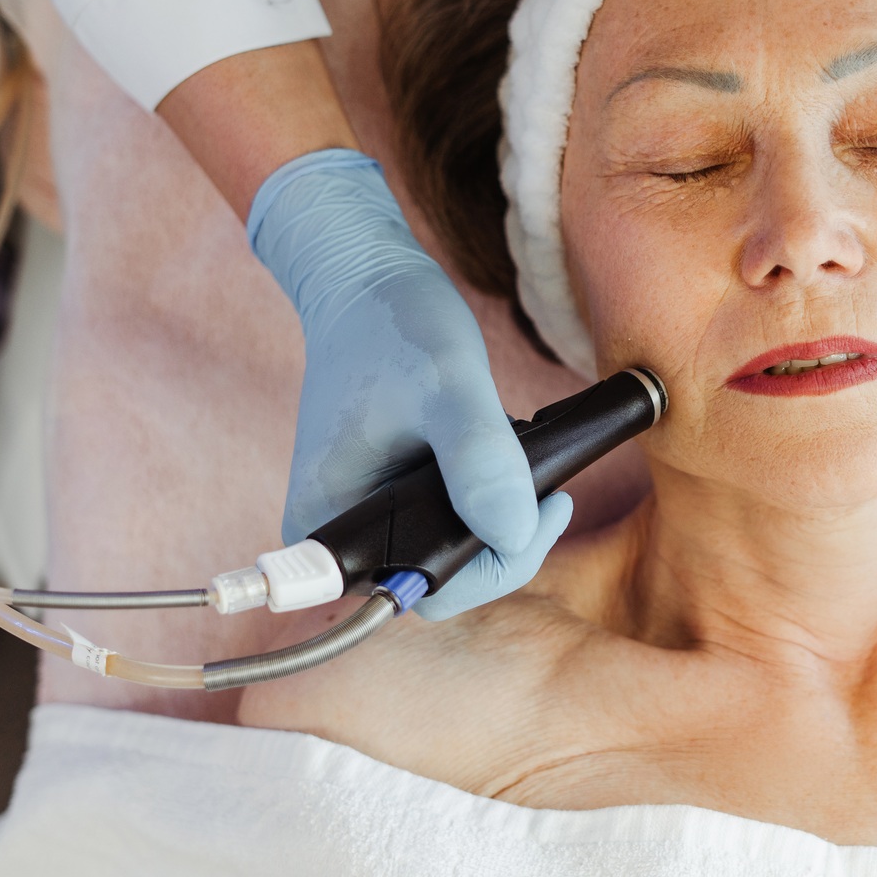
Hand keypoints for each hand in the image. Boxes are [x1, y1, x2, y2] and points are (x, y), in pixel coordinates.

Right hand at [248, 149, 555, 614]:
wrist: (369, 284)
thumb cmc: (395, 326)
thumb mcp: (448, 387)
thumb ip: (480, 459)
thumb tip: (514, 535)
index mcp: (326, 530)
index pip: (424, 592)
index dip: (493, 567)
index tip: (547, 508)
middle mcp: (341, 539)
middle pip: (445, 581)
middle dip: (506, 539)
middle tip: (550, 484)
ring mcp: (367, 521)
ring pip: (454, 554)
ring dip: (501, 516)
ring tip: (520, 456)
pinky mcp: (393, 502)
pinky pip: (452, 524)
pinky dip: (489, 498)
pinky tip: (506, 457)